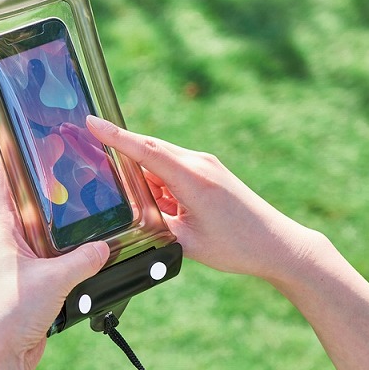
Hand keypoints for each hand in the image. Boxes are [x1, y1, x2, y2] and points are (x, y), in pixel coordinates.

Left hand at [0, 153, 109, 369]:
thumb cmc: (7, 315)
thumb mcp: (52, 281)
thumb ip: (84, 260)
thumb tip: (107, 247)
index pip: (1, 173)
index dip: (11, 147)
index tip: (26, 125)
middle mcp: (3, 237)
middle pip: (25, 194)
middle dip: (46, 175)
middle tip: (69, 154)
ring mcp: (13, 256)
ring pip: (39, 222)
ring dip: (58, 211)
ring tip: (83, 194)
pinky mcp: (26, 276)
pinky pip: (47, 248)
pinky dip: (64, 241)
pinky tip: (85, 242)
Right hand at [86, 115, 318, 280]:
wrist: (278, 244)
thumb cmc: (236, 247)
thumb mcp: (185, 242)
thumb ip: (155, 222)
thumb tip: (135, 208)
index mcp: (192, 179)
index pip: (145, 150)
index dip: (115, 137)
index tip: (91, 122)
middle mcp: (199, 163)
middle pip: (149, 151)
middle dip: (122, 154)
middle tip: (93, 157)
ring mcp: (206, 165)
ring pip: (161, 161)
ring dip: (146, 177)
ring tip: (145, 201)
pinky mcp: (210, 171)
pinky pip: (174, 168)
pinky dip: (161, 182)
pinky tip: (166, 206)